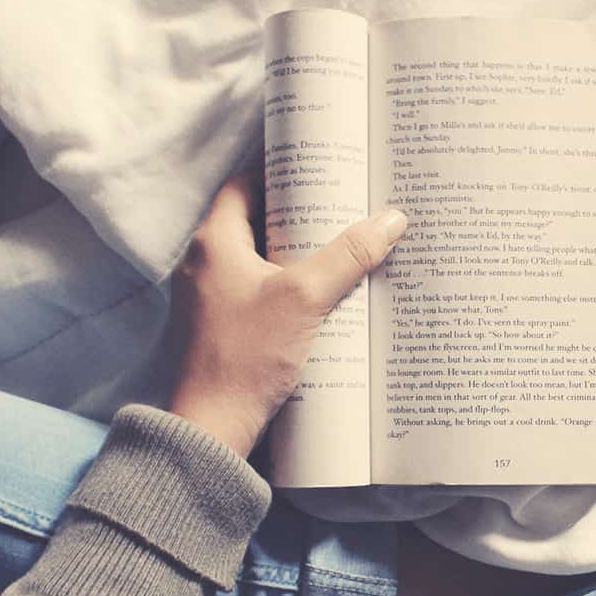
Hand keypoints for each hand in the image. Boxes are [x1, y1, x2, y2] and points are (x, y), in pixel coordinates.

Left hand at [166, 170, 406, 457]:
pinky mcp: (221, 327)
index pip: (244, 183)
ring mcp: (209, 296)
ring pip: (257, 258)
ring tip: (340, 249)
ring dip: (295, 253)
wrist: (213, 425)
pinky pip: (257, 291)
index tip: (319, 169)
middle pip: (255, 220)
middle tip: (342, 207)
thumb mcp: (305, 297)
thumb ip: (348, 256)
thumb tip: (392, 218)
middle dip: (298, 214)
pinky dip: (286, 286)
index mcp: (213, 240)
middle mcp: (203, 262)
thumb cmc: (247, 356)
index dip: (281, 171)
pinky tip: (321, 297)